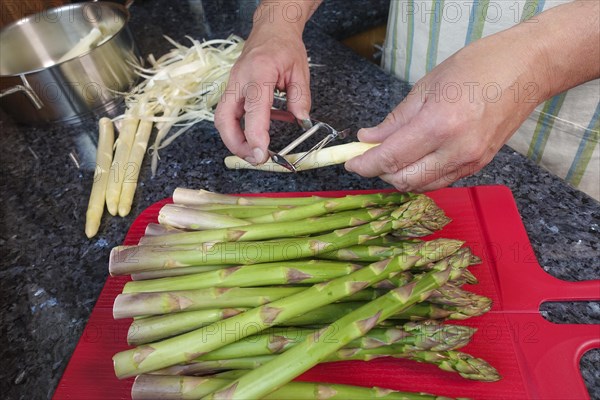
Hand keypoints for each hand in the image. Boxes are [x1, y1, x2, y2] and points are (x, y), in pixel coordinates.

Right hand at [214, 19, 310, 164]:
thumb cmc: (284, 47)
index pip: (253, 109)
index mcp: (259, 73)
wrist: (270, 29)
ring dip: (234, 140)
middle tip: (255, 158)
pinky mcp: (231, 91)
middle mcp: (239, 80)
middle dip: (236, 144)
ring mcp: (232, 85)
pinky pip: (228, 115)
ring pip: (222, 120)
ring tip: (253, 152)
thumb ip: (301, 97)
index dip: (255, 135)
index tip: (262, 153)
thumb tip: (302, 121)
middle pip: (224, 119)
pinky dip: (237, 130)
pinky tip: (253, 136)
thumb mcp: (300, 70)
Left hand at [345, 28, 546, 191]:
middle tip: (367, 158)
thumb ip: (395, 119)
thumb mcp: (428, 86)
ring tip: (390, 157)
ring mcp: (471, 161)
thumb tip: (368, 139)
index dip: (365, 164)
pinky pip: (440, 181)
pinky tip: (414, 160)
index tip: (350, 162)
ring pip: (422, 186)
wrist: (528, 69)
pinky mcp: (479, 166)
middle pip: (404, 180)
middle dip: (379, 172)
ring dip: (399, 177)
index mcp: (440, 124)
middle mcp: (457, 150)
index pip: (391, 157)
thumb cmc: (479, 66)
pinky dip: (421, 176)